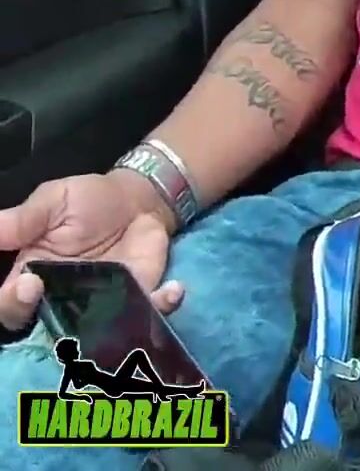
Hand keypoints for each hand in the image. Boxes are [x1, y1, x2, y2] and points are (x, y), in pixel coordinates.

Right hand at [0, 171, 183, 331]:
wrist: (137, 198)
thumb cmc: (87, 201)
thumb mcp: (52, 202)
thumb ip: (23, 220)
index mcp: (31, 277)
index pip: (10, 304)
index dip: (12, 303)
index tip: (27, 283)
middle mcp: (62, 299)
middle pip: (46, 329)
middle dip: (50, 326)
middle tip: (62, 300)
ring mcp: (101, 304)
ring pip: (97, 332)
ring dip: (108, 329)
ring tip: (121, 305)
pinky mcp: (139, 298)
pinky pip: (148, 314)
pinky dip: (161, 306)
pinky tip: (172, 290)